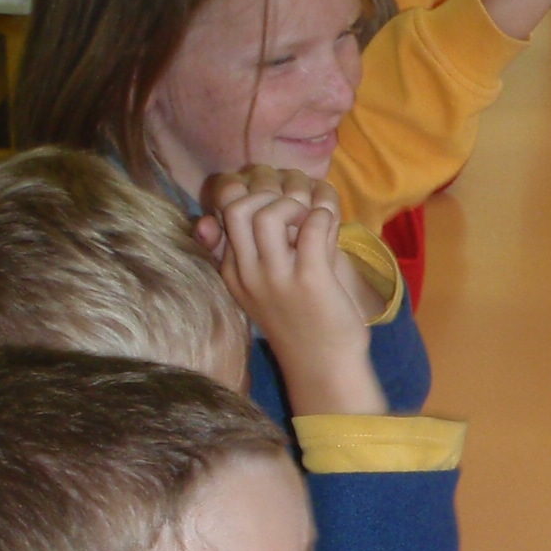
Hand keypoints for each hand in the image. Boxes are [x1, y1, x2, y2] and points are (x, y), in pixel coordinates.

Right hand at [196, 168, 386, 415]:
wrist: (324, 366)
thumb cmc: (301, 322)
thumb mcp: (265, 286)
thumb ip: (254, 249)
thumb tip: (239, 211)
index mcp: (234, 270)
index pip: (221, 208)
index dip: (247, 186)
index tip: (272, 190)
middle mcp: (248, 271)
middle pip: (236, 204)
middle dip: (267, 185)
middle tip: (292, 195)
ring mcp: (277, 277)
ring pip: (269, 211)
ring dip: (295, 200)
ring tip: (310, 212)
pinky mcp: (310, 280)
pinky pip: (312, 227)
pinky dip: (323, 214)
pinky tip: (329, 223)